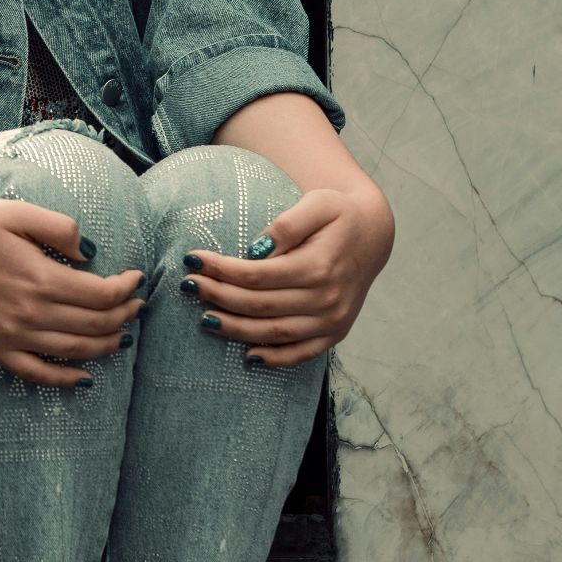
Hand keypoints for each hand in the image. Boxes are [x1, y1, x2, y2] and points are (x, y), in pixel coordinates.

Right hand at [0, 198, 145, 388]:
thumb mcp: (18, 212)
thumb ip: (61, 228)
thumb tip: (92, 255)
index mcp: (39, 277)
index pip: (102, 294)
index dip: (126, 288)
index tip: (135, 278)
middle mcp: (29, 312)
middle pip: (95, 324)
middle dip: (124, 316)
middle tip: (135, 306)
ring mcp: (11, 335)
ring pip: (74, 350)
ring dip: (106, 345)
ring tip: (123, 335)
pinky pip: (37, 373)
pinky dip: (65, 379)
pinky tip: (85, 377)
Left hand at [179, 185, 394, 366]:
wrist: (373, 234)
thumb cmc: (338, 214)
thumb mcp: (317, 203)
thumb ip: (287, 225)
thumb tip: (255, 249)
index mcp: (320, 266)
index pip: (258, 275)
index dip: (221, 270)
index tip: (193, 259)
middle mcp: (327, 298)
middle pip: (260, 305)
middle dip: (218, 296)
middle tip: (187, 285)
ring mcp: (333, 319)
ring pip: (275, 332)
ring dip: (236, 329)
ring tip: (204, 319)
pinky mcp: (336, 332)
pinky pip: (303, 353)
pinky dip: (275, 358)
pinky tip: (248, 356)